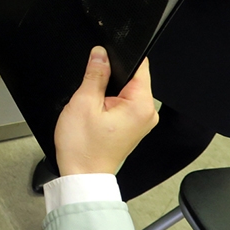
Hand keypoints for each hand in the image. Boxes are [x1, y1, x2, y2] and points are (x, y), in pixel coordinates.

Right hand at [54, 47, 158, 175]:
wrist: (82, 175)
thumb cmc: (84, 148)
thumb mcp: (83, 103)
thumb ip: (95, 74)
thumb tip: (100, 54)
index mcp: (141, 105)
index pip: (140, 66)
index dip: (119, 58)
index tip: (103, 62)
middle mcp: (147, 114)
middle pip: (131, 78)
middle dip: (110, 79)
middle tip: (92, 95)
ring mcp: (140, 121)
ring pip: (124, 92)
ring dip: (106, 93)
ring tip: (93, 110)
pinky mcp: (131, 127)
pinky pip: (122, 105)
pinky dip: (107, 105)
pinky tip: (95, 117)